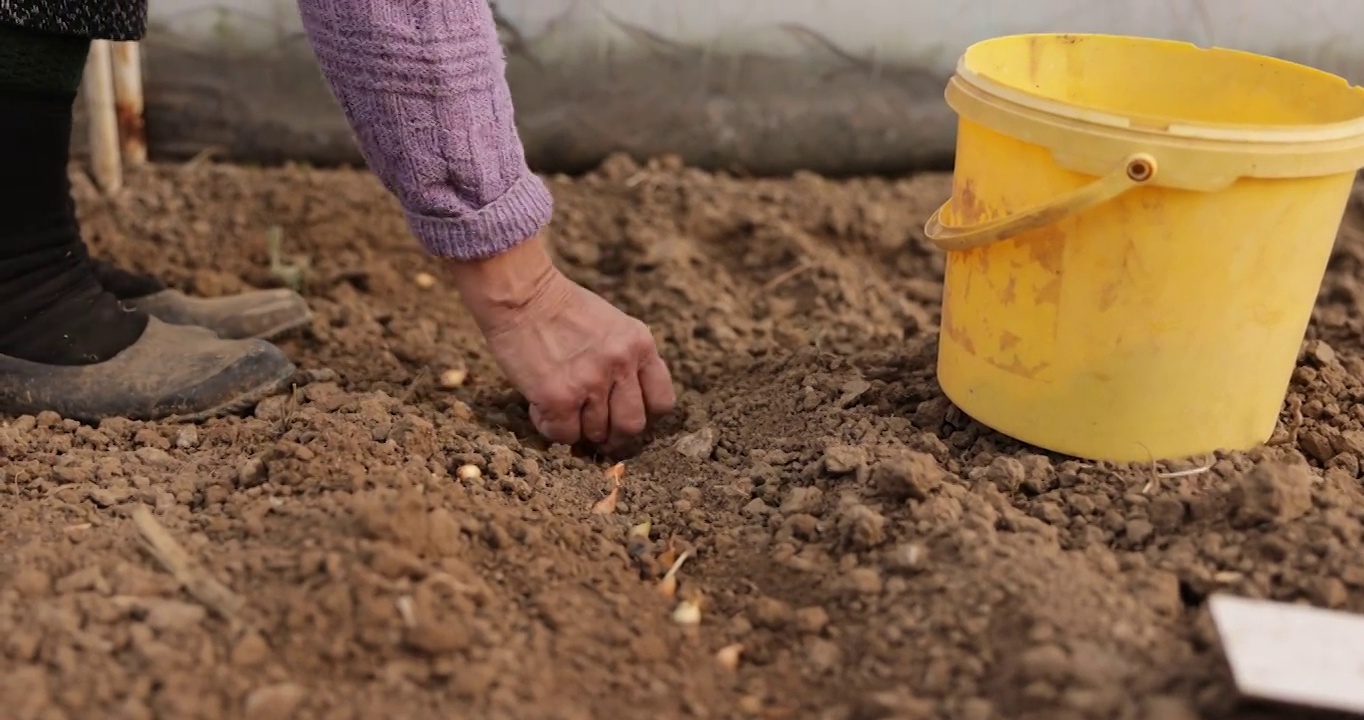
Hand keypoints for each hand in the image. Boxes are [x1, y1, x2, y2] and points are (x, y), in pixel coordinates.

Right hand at [447, 234, 675, 447]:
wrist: (519, 293)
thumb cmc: (559, 308)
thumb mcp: (612, 325)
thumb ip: (626, 359)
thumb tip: (626, 403)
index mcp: (640, 344)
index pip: (662, 401)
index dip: (644, 415)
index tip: (624, 414)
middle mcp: (621, 363)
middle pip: (633, 426)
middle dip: (614, 434)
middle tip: (595, 428)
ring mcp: (591, 381)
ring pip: (596, 433)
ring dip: (577, 427)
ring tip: (560, 404)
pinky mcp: (559, 397)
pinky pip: (563, 435)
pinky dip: (551, 428)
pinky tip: (540, 405)